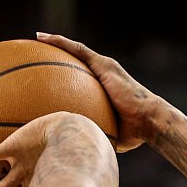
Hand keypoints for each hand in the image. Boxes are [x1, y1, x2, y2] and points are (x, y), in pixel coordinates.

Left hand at [36, 33, 161, 151]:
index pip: (83, 79)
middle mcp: (105, 74)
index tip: (51, 77)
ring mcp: (104, 67)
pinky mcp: (103, 64)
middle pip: (78, 61)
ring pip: (75, 50)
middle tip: (40, 54)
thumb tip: (78, 148)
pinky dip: (59, 42)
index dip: (67, 76)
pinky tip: (42, 38)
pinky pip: (77, 50)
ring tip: (37, 39)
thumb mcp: (108, 133)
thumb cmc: (133, 133)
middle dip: (60, 56)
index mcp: (106, 89)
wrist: (148, 120)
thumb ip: (93, 134)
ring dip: (56, 43)